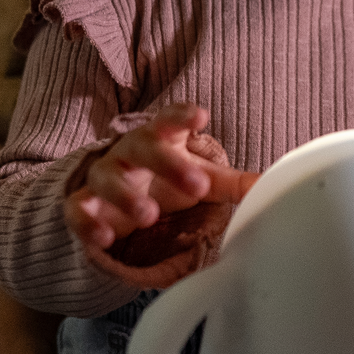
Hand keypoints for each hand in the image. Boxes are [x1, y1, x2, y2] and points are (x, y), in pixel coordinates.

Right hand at [64, 103, 257, 254]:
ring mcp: (103, 176)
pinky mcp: (82, 204)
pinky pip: (78, 209)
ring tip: (148, 216)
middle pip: (142, 146)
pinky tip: (104, 238)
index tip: (200, 116)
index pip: (169, 119)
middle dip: (166, 163)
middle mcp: (129, 151)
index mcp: (161, 138)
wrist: (114, 197)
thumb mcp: (200, 178)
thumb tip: (275, 185)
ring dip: (126, 196)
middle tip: (196, 187)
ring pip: (107, 177)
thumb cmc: (166, 179)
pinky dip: (88, 222)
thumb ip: (234, 183)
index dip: (182, 115)